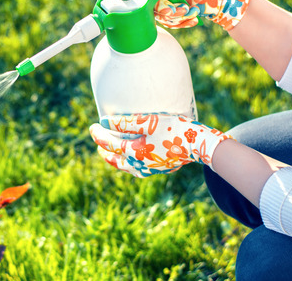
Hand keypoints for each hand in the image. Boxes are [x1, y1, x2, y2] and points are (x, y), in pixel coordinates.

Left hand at [90, 113, 230, 176]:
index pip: (109, 144)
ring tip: (110, 152)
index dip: (98, 134)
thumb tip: (104, 121)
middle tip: (98, 141)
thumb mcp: (148, 121)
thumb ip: (124, 122)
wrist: (199, 144)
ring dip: (115, 159)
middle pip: (114, 160)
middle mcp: (139, 165)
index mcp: (134, 153)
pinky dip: (128, 163)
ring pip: (125, 167)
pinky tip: (131, 159)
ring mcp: (149, 170)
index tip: (92, 125)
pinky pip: (137, 169)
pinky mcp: (159, 170)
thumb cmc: (173, 129)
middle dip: (104, 150)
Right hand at [146, 0, 252, 30]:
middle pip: (152, 5)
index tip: (169, 4)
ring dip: (178, 18)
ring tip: (193, 12)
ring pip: (161, 16)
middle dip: (170, 10)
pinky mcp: (173, 11)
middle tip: (185, 9)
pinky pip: (170, 23)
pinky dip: (182, 23)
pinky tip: (194, 19)